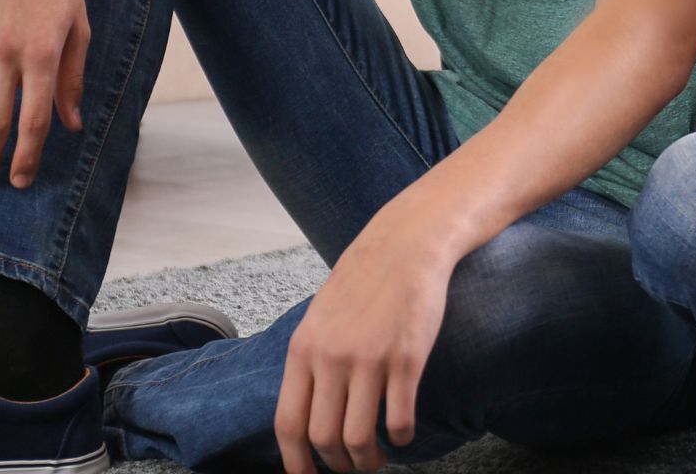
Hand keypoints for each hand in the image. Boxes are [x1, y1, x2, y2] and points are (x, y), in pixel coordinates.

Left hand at [276, 220, 449, 471]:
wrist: (406, 244)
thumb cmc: (364, 282)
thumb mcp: (319, 318)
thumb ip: (310, 362)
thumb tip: (305, 413)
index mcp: (303, 350)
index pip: (288, 424)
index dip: (297, 463)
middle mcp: (331, 358)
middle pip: (324, 438)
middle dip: (338, 466)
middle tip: (353, 467)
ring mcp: (369, 359)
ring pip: (359, 439)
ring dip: (369, 461)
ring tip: (378, 460)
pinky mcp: (407, 358)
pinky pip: (399, 419)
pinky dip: (401, 438)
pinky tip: (403, 434)